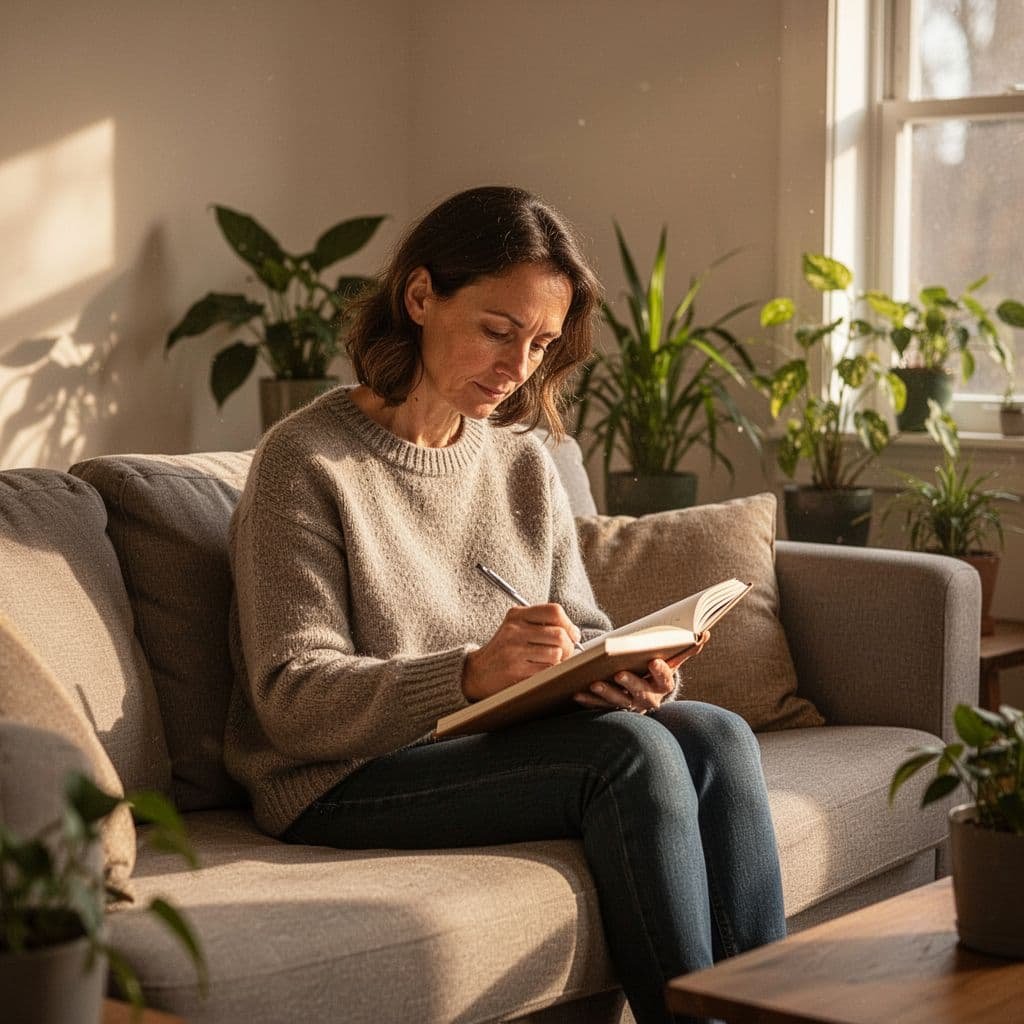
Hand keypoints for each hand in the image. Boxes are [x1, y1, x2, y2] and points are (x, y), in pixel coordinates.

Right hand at [462, 603, 581, 700]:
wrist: (478, 672)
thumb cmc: (504, 650)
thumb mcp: (516, 628)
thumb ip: (542, 624)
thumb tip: (574, 632)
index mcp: (517, 615)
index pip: (554, 611)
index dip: (569, 624)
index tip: (572, 634)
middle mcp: (515, 630)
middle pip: (559, 634)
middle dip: (569, 646)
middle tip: (566, 652)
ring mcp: (514, 651)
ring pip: (556, 654)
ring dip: (560, 662)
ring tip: (552, 663)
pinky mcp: (516, 671)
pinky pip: (547, 670)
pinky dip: (551, 672)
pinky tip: (543, 671)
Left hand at [572, 633, 708, 712]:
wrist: (641, 692)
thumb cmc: (654, 668)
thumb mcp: (670, 659)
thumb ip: (686, 648)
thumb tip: (705, 633)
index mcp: (663, 685)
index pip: (666, 680)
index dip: (661, 672)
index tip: (654, 661)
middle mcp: (649, 699)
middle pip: (641, 694)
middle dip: (631, 683)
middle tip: (619, 673)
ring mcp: (629, 706)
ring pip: (618, 702)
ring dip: (607, 693)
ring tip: (593, 683)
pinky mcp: (611, 710)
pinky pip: (599, 707)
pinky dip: (588, 701)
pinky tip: (577, 693)